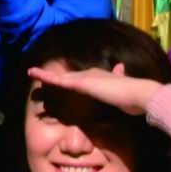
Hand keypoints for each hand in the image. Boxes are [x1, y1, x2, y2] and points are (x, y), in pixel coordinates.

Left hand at [27, 62, 162, 116]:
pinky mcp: (83, 83)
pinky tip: (36, 76)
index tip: (59, 80)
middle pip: (67, 76)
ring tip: (31, 72)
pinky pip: (60, 81)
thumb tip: (123, 83)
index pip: (79, 79)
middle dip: (53, 75)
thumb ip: (119, 89)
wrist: (139, 94)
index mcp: (99, 78)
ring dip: (45, 74)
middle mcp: (91, 74)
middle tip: (37, 73)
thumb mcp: (122, 96)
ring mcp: (86, 78)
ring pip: (61, 76)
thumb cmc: (133, 99)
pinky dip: (48, 77)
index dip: (68, 80)